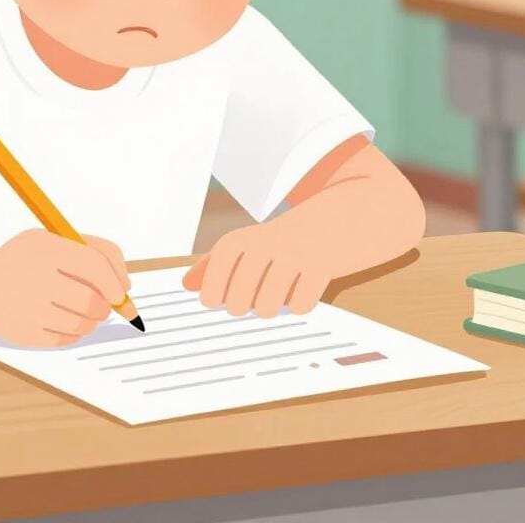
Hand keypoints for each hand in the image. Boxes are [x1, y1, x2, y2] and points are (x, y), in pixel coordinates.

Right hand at [0, 230, 128, 346]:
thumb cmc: (26, 259)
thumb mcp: (53, 239)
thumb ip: (93, 250)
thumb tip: (126, 284)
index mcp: (47, 249)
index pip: (95, 266)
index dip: (115, 281)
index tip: (122, 291)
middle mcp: (37, 280)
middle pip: (92, 302)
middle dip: (107, 306)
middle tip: (104, 303)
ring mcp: (30, 309)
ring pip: (83, 325)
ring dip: (91, 319)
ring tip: (80, 309)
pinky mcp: (26, 334)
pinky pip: (67, 340)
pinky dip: (73, 332)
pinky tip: (61, 319)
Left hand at [183, 216, 331, 316]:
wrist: (337, 216)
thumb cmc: (283, 239)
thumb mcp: (247, 243)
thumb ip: (214, 264)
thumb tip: (186, 285)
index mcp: (239, 241)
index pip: (212, 282)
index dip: (214, 295)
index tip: (219, 299)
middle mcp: (262, 245)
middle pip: (237, 303)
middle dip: (243, 308)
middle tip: (253, 296)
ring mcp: (292, 255)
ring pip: (266, 308)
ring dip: (272, 308)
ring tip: (278, 293)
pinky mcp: (320, 267)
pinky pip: (299, 306)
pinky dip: (301, 304)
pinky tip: (303, 287)